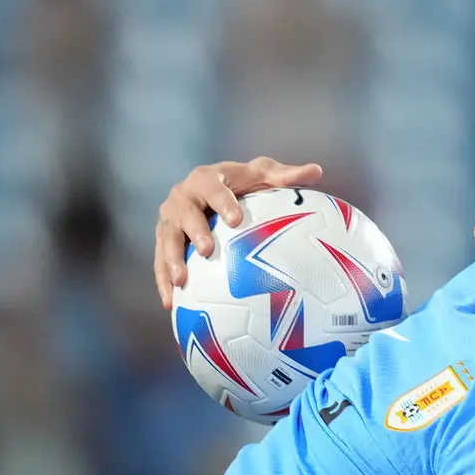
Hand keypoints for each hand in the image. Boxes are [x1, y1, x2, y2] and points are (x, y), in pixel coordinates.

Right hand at [155, 157, 322, 308]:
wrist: (208, 193)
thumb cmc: (242, 184)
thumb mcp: (262, 176)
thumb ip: (285, 176)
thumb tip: (316, 171)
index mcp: (206, 178)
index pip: (212, 187)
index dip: (222, 202)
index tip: (236, 220)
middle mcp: (182, 196)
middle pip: (184, 213)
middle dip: (194, 230)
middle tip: (207, 251)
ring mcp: (169, 219)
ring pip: (167, 239)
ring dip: (171, 260)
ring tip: (181, 281)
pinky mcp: (163, 240)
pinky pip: (159, 261)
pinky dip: (162, 281)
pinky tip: (170, 303)